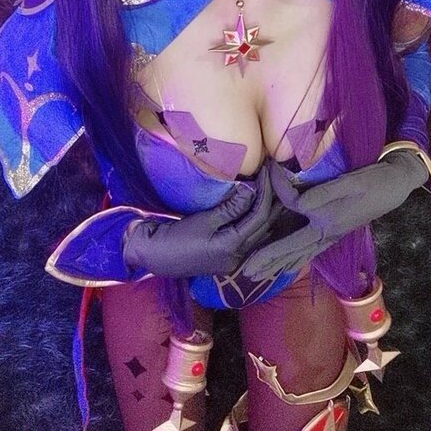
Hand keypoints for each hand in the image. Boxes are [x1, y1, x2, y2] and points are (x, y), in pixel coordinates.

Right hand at [122, 166, 273, 278]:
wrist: (155, 255)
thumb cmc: (176, 237)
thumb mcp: (204, 219)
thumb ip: (230, 207)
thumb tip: (251, 190)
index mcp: (232, 248)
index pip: (259, 216)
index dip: (266, 192)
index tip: (267, 171)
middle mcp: (238, 257)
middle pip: (264, 227)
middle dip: (273, 202)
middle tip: (276, 178)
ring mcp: (233, 260)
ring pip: (260, 233)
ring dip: (267, 212)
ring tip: (273, 190)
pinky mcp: (227, 258)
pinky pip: (250, 238)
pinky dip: (256, 222)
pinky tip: (258, 209)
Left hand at [241, 150, 427, 281]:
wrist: (396, 184)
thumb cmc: (374, 180)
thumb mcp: (350, 182)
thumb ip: (323, 194)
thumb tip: (299, 204)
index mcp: (327, 219)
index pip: (293, 205)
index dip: (280, 186)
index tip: (271, 168)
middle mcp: (327, 232)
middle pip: (291, 248)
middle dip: (267, 260)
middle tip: (245, 273)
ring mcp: (331, 235)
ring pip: (300, 254)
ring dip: (278, 264)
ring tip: (258, 276)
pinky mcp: (336, 233)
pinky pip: (310, 250)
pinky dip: (295, 259)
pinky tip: (287, 266)